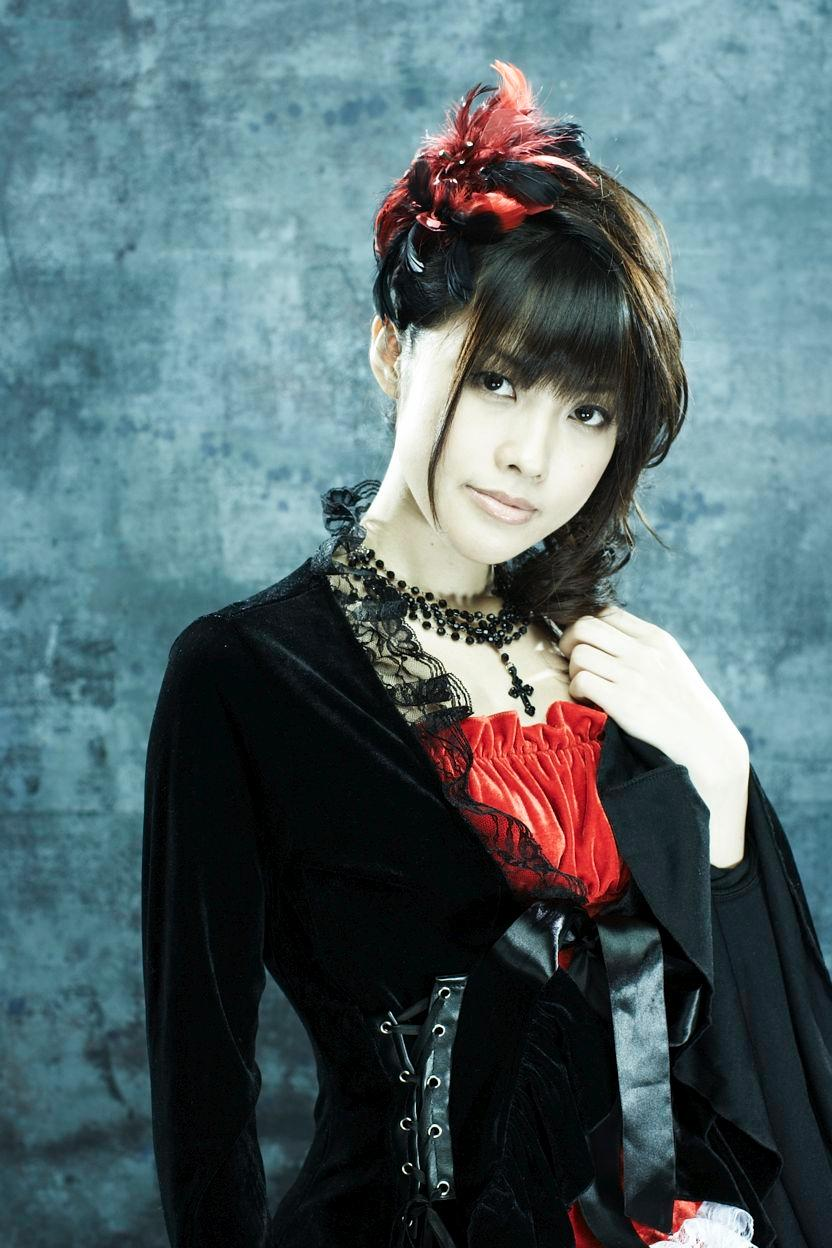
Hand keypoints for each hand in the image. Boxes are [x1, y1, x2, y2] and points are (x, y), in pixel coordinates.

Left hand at [557, 605, 748, 794]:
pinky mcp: (623, 702)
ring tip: (584, 686)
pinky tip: (588, 701)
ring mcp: (633, 675)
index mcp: (654, 638)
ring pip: (578, 653)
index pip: (605, 611)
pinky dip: (576, 691)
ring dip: (572, 670)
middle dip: (569, 642)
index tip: (585, 645)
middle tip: (574, 663)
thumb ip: (642, 647)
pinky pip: (580, 681)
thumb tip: (606, 638)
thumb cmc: (684, 705)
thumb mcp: (670, 663)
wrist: (704, 741)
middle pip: (583, 625)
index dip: (587, 627)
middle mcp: (643, 651)